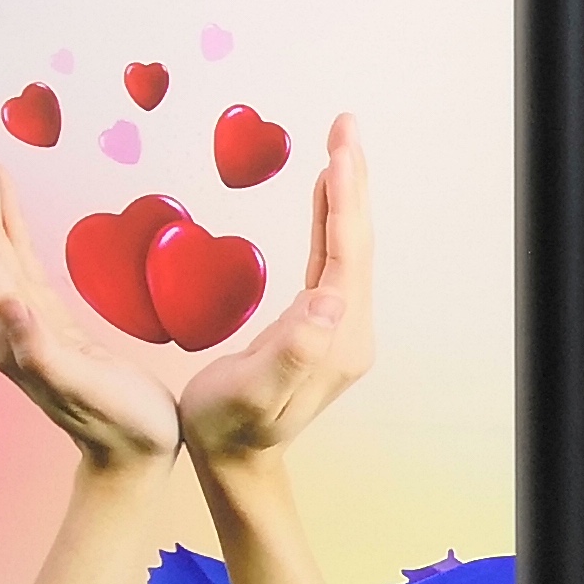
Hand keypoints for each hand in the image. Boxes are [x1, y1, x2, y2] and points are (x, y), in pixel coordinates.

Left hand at [0, 112, 176, 469]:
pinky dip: (11, 219)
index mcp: (11, 329)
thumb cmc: (121, 426)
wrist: (131, 459)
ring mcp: (23, 317)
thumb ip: (42, 350)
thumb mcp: (86, 390)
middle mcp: (7, 318)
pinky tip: (11, 199)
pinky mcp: (46, 318)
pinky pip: (20, 256)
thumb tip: (10, 303)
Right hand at [180, 117, 375, 462]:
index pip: (346, 256)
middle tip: (346, 124)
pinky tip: (325, 194)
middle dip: (351, 180)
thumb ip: (292, 349)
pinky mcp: (323, 323)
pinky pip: (330, 259)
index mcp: (336, 338)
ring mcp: (339, 325)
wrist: (234, 460)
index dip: (343, 200)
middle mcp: (348, 328)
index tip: (340, 149)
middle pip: (356, 242)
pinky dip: (329, 221)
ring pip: (347, 246)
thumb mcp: (251, 393)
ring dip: (344, 194)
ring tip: (340, 144)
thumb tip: (332, 299)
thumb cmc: (227, 427)